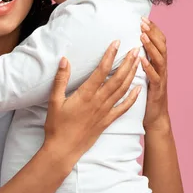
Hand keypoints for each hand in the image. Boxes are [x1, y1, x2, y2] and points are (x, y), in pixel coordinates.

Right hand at [43, 41, 141, 165]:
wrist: (63, 150)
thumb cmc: (56, 125)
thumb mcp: (54, 101)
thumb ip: (60, 79)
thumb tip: (64, 60)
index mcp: (85, 94)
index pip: (101, 71)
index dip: (110, 55)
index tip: (116, 42)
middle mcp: (98, 101)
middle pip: (117, 78)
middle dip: (127, 62)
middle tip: (136, 49)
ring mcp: (105, 112)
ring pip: (122, 90)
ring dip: (132, 75)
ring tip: (139, 62)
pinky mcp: (107, 121)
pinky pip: (123, 108)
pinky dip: (133, 98)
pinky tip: (139, 89)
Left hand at [139, 17, 170, 131]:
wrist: (155, 118)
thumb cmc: (146, 94)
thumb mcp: (145, 73)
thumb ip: (141, 60)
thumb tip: (131, 45)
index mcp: (158, 64)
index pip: (159, 42)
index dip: (153, 29)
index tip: (142, 18)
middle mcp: (162, 69)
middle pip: (161, 47)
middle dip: (152, 33)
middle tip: (142, 22)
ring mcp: (161, 79)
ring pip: (160, 59)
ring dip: (151, 46)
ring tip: (142, 36)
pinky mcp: (157, 91)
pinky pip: (155, 77)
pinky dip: (149, 67)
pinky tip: (141, 59)